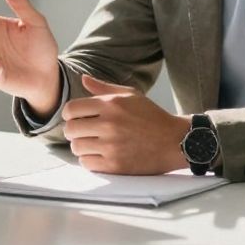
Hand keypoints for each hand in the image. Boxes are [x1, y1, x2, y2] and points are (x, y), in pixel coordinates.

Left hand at [62, 75, 189, 174]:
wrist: (175, 141)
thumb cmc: (152, 117)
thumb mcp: (130, 95)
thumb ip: (103, 87)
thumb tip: (83, 79)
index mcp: (111, 104)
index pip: (71, 109)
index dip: (69, 114)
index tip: (76, 118)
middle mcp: (109, 124)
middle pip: (70, 129)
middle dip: (73, 131)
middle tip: (82, 132)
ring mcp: (112, 146)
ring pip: (76, 147)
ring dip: (81, 146)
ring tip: (92, 144)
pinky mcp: (115, 165)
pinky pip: (86, 163)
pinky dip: (89, 160)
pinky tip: (99, 155)